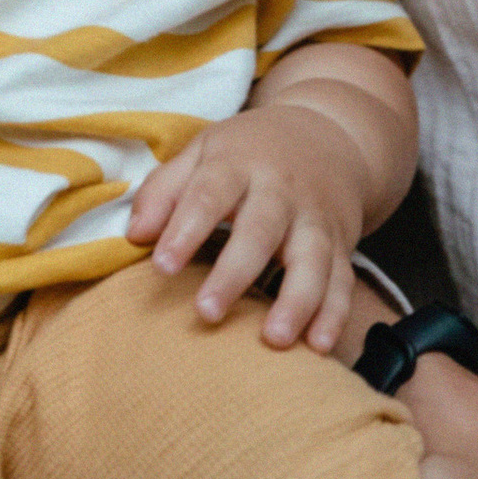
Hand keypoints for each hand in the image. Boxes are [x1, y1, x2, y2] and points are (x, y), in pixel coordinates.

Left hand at [126, 103, 365, 348]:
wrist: (327, 132)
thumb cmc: (249, 151)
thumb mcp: (204, 151)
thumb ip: (165, 189)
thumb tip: (134, 235)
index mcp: (239, 162)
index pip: (209, 193)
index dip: (186, 229)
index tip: (162, 267)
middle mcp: (282, 189)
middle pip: (261, 230)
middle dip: (235, 273)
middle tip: (206, 312)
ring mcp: (316, 218)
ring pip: (312, 259)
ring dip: (296, 301)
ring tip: (274, 339)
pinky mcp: (342, 244)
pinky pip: (343, 281)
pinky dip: (335, 314)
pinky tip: (319, 346)